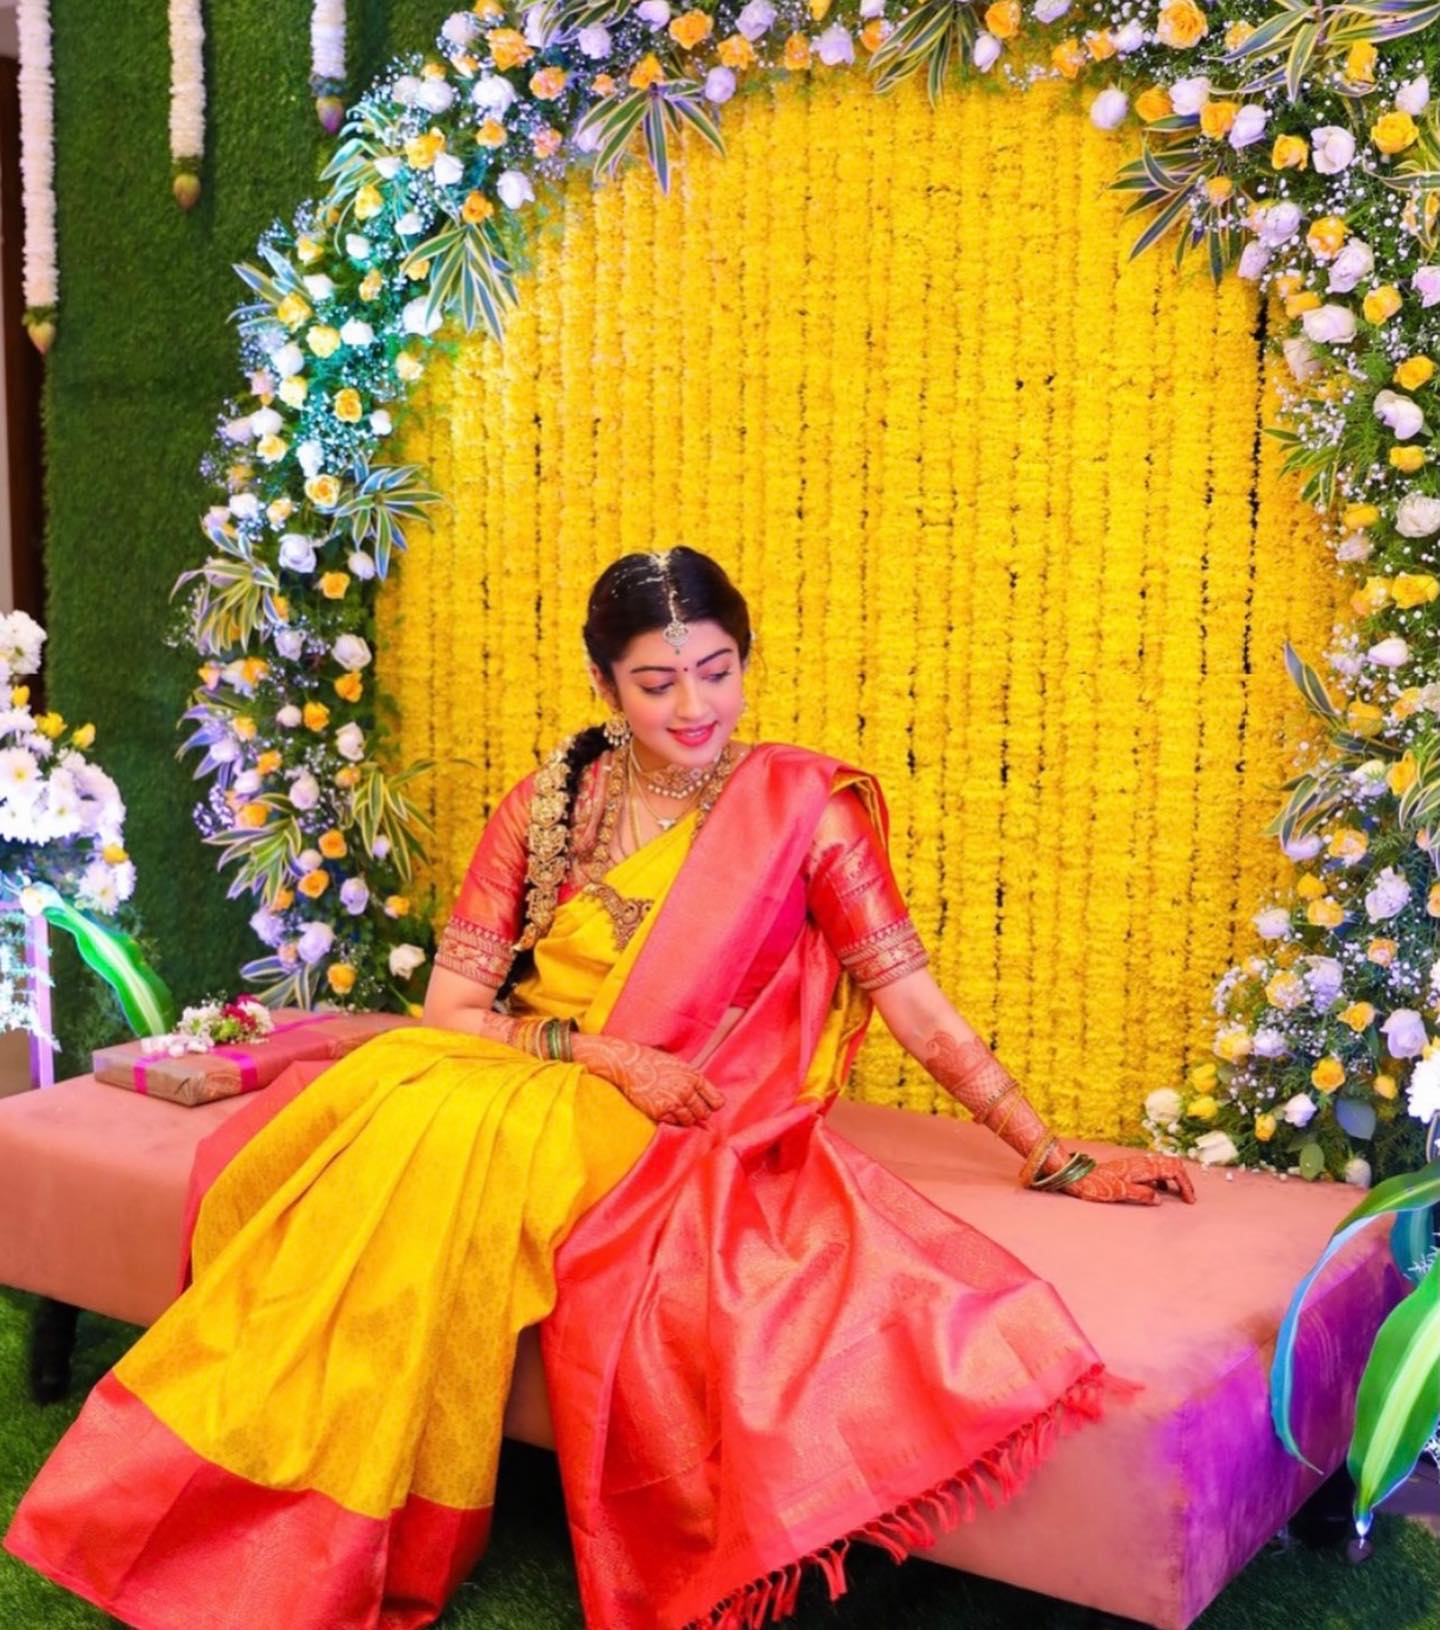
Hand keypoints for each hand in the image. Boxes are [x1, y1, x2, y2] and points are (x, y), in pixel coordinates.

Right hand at [572, 1034, 724, 1128]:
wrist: (628, 1063)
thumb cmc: (651, 1061)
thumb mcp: (678, 1065)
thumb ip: (691, 1081)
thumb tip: (702, 1098)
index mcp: (693, 1077)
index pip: (716, 1101)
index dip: (713, 1105)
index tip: (708, 1105)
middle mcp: (686, 1090)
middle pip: (704, 1113)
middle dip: (699, 1112)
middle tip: (690, 1109)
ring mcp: (673, 1103)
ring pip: (689, 1121)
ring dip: (685, 1118)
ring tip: (675, 1108)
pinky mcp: (659, 1112)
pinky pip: (673, 1123)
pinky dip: (671, 1120)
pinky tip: (665, 1110)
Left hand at [1059, 1153, 1196, 1205]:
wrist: (1076, 1175)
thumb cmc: (1096, 1185)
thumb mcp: (1119, 1192)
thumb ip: (1141, 1195)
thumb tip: (1159, 1199)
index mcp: (1141, 1167)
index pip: (1173, 1169)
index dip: (1185, 1184)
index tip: (1189, 1200)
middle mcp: (1140, 1162)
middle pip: (1171, 1164)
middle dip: (1183, 1180)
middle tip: (1188, 1198)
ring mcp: (1135, 1164)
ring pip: (1163, 1166)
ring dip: (1173, 1179)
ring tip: (1177, 1196)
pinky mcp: (1130, 1168)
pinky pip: (1152, 1170)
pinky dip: (1161, 1180)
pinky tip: (1157, 1192)